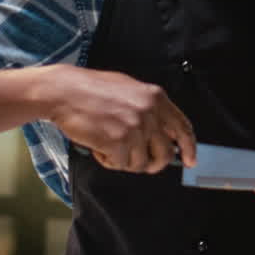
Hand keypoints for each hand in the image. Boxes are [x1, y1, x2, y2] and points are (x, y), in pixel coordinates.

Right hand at [39, 66, 195, 172]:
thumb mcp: (130, 90)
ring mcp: (135, 128)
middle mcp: (150, 112)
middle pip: (165, 154)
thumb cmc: (92, 90)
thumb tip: (164, 133)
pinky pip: (121, 165)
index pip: (183, 128)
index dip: (189, 147)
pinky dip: (108, 161)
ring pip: (141, 163)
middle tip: (138, 163)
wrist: (64, 92)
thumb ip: (150, 108)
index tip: (190, 161)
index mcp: (156, 97)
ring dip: (124, 161)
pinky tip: (98, 147)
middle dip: (153, 164)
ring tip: (108, 145)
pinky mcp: (119, 142)